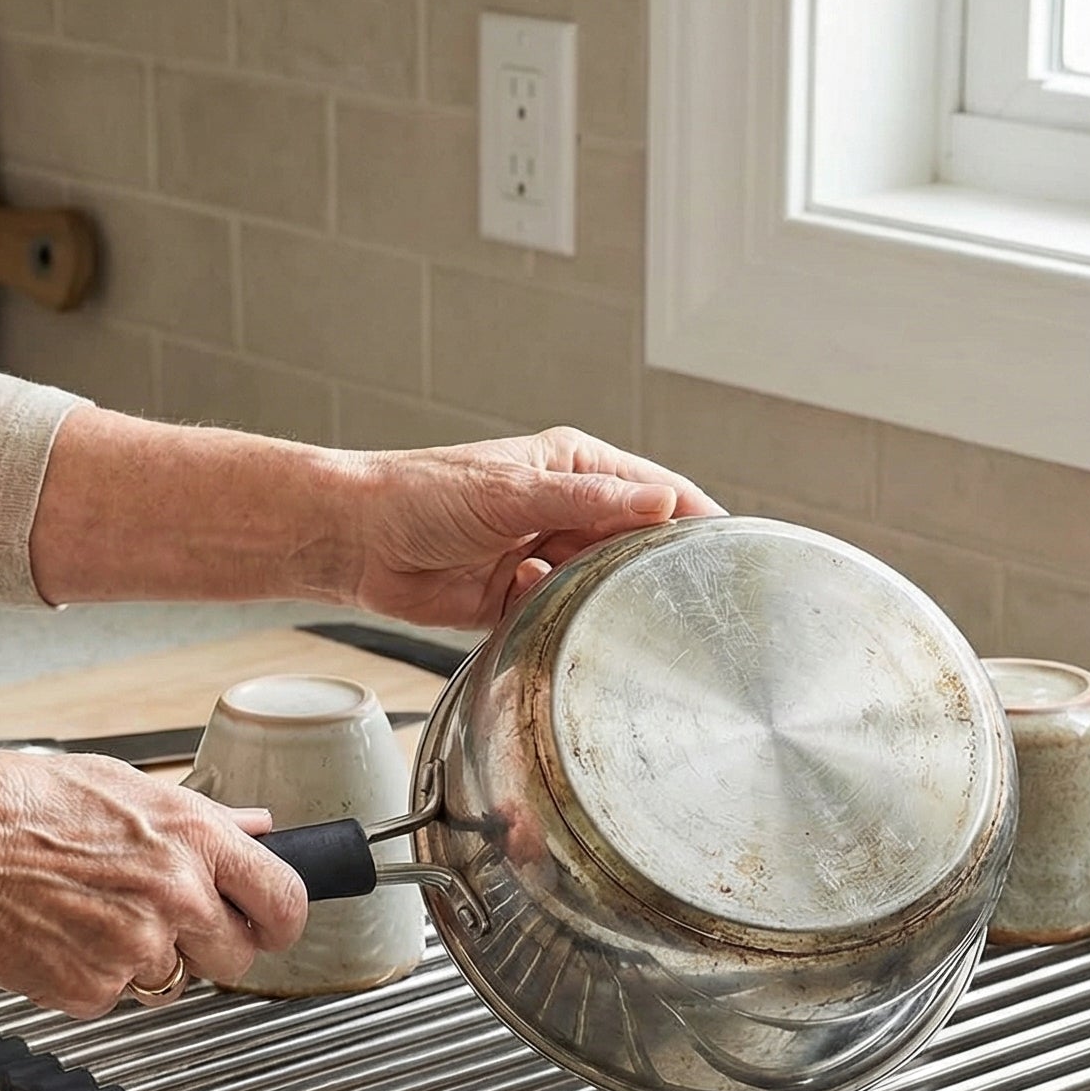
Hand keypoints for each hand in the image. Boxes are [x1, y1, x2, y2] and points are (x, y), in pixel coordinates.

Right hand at [0, 753, 306, 1015]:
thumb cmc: (13, 806)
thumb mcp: (122, 785)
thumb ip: (201, 818)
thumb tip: (256, 827)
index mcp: (194, 838)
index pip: (285, 901)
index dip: (282, 920)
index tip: (271, 924)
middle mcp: (178, 896)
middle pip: (240, 955)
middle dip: (211, 944)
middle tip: (163, 917)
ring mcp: (137, 948)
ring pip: (177, 980)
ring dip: (151, 960)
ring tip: (96, 914)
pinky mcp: (94, 990)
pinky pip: (118, 995)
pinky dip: (96, 975)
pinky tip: (62, 933)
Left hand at [346, 426, 723, 628]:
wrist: (355, 541)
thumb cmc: (420, 495)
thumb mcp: (515, 492)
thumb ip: (591, 501)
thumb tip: (663, 499)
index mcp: (573, 468)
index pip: (655, 490)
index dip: (696, 518)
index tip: (734, 551)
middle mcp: (563, 510)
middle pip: (633, 543)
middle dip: (654, 570)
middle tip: (694, 604)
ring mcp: (541, 556)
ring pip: (598, 585)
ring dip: (605, 600)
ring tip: (628, 620)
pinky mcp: (516, 600)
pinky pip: (560, 616)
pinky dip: (561, 622)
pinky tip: (551, 619)